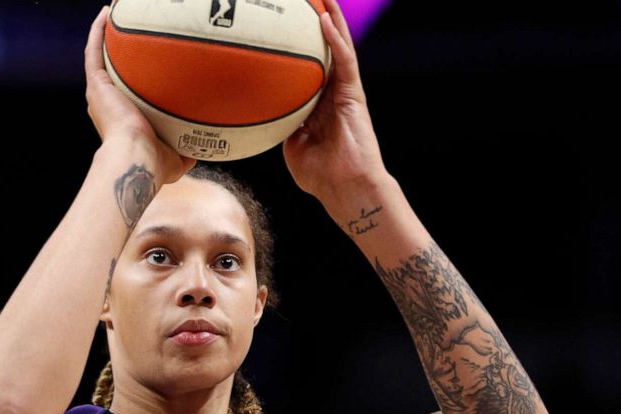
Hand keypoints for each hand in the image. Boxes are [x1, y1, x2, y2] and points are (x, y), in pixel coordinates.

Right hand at [85, 6, 195, 183]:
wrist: (137, 160)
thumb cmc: (156, 164)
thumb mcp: (177, 157)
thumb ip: (189, 148)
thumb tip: (208, 146)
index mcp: (123, 118)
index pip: (127, 91)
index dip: (134, 76)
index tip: (148, 63)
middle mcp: (108, 103)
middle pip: (112, 70)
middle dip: (119, 52)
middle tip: (130, 33)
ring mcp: (99, 93)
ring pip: (99, 56)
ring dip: (104, 35)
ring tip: (114, 13)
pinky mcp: (96, 85)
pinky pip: (94, 52)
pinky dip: (98, 32)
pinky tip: (107, 13)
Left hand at [283, 0, 389, 201]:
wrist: (346, 189)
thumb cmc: (322, 177)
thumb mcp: (293, 149)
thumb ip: (284, 129)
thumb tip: (265, 114)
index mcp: (318, 106)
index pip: (308, 68)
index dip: (299, 47)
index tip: (284, 27)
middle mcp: (333, 94)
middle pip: (325, 51)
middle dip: (318, 25)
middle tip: (308, 2)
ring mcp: (346, 93)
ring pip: (339, 49)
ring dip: (332, 21)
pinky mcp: (355, 96)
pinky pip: (345, 62)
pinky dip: (336, 40)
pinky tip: (326, 20)